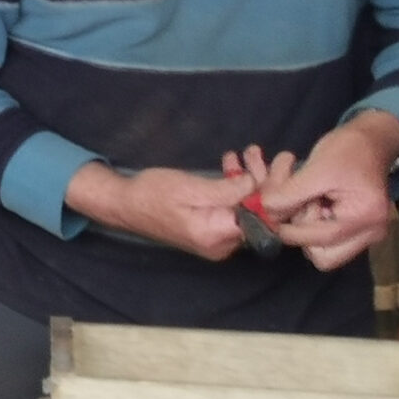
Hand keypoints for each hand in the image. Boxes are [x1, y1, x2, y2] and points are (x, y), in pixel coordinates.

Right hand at [66, 160, 256, 260]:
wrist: (124, 205)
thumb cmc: (151, 193)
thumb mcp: (188, 187)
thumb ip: (225, 190)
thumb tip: (255, 185)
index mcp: (216, 235)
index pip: (262, 219)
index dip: (273, 192)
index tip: (274, 166)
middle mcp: (222, 246)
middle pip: (257, 215)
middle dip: (261, 182)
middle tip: (253, 152)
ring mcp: (218, 242)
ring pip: (248, 212)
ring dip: (249, 182)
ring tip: (243, 155)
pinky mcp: (213, 234)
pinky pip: (235, 213)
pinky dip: (236, 191)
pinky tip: (232, 169)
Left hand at [252, 113, 398, 270]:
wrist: (372, 140)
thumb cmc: (348, 150)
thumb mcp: (316, 168)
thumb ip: (289, 194)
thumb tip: (264, 212)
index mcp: (365, 218)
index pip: (321, 240)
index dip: (290, 231)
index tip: (270, 215)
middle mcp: (370, 234)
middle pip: (324, 256)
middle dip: (302, 234)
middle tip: (298, 206)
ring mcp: (366, 235)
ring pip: (323, 250)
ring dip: (306, 230)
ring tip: (306, 201)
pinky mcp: (357, 230)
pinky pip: (328, 239)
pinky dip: (313, 225)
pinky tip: (311, 203)